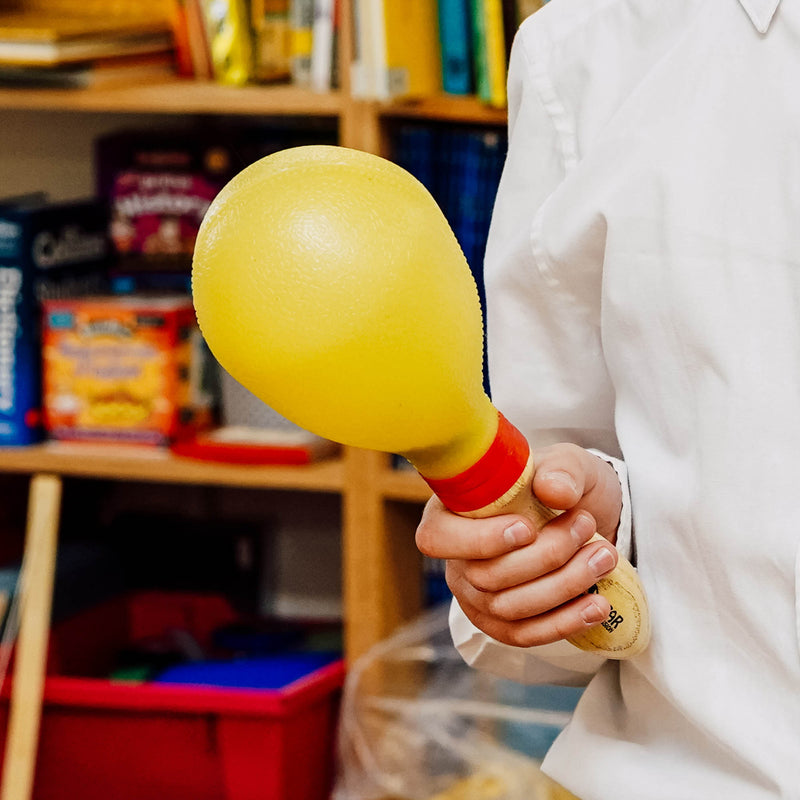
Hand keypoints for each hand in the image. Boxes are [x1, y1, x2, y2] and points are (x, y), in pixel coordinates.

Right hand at [415, 443, 623, 647]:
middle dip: (545, 556)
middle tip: (587, 525)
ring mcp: (476, 596)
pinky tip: (598, 605)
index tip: (527, 528)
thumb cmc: (560, 485)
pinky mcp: (503, 624)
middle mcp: (457, 558)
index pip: (438, 538)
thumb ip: (561, 469)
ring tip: (604, 558)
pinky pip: (525, 635)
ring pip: (509, 608)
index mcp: (451, 512)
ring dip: (564, 585)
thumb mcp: (567, 463)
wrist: (585, 516)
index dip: (479, 540)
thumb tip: (554, 491)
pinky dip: (565, 622)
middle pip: (486, 576)